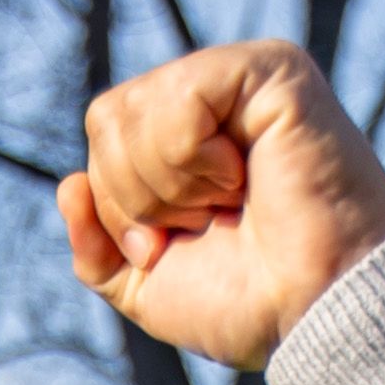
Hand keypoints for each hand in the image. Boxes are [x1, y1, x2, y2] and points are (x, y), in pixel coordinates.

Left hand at [59, 39, 384, 372]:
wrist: (315, 314)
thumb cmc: (249, 304)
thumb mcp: (146, 286)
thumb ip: (96, 244)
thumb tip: (69, 183)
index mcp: (183, 140)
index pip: (101, 139)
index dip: (118, 208)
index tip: (171, 247)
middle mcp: (212, 100)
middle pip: (106, 117)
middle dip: (137, 197)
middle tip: (204, 224)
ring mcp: (241, 79)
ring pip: (133, 107)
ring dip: (168, 183)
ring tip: (230, 201)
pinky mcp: (270, 70)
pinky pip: (178, 95)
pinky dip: (193, 159)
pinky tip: (241, 177)